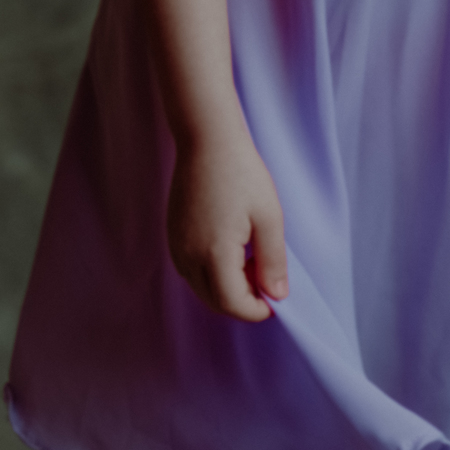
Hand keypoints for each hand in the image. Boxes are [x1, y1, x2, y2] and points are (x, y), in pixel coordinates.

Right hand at [167, 128, 288, 321]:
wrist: (207, 140)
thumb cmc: (242, 173)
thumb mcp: (269, 216)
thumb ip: (273, 261)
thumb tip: (277, 295)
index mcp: (214, 255)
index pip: (234, 304)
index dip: (257, 309)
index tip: (276, 297)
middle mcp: (188, 256)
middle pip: (215, 302)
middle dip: (243, 300)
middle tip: (265, 275)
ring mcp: (176, 246)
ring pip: (201, 288)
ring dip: (227, 288)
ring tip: (250, 258)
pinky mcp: (172, 236)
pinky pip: (191, 270)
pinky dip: (212, 274)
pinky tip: (231, 249)